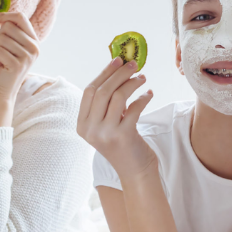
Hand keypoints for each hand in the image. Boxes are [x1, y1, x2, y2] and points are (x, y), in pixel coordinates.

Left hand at [0, 12, 39, 100]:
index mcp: (33, 39)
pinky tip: (1, 66)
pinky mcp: (19, 65)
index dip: (3, 14)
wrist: (0, 89)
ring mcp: (28, 56)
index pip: (20, 17)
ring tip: (1, 59)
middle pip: (9, 26)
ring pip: (3, 38)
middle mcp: (35, 47)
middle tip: (0, 50)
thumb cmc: (1, 64)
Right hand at [77, 58, 156, 181]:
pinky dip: (143, 97)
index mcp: (82, 125)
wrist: (135, 171)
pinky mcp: (123, 136)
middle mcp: (90, 129)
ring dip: (132, 83)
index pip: (89, 91)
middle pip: (102, 91)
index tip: (117, 60)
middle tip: (134, 64)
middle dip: (119, 74)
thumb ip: (107, 103)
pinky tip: (149, 94)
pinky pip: (134, 108)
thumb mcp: (107, 124)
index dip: (104, 73)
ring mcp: (105, 134)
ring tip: (143, 78)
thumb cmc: (123, 143)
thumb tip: (118, 69)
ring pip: (118, 96)